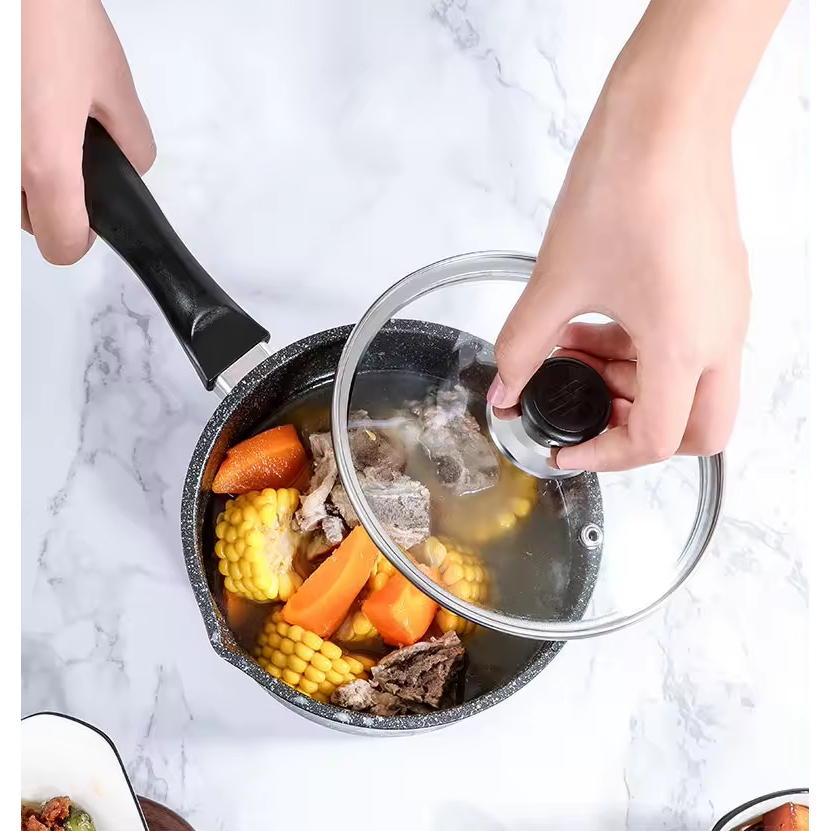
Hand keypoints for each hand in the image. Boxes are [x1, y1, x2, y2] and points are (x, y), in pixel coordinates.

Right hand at [22, 0, 154, 264]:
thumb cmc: (40, 9)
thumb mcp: (112, 79)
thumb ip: (131, 140)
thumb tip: (132, 165)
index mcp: (42, 163)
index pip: (63, 245)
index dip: (83, 234)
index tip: (89, 217)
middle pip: (26, 217)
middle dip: (49, 189)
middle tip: (60, 135)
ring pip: (4, 187)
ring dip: (21, 162)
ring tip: (33, 102)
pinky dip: (7, 135)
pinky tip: (15, 95)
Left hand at [490, 78, 749, 471]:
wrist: (666, 118)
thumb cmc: (624, 187)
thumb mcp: (557, 282)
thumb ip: (523, 346)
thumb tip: (505, 388)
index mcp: (686, 346)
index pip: (655, 441)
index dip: (605, 456)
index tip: (568, 448)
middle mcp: (721, 337)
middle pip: (697, 431)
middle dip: (638, 433)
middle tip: (586, 409)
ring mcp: (727, 312)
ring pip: (693, 389)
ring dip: (634, 386)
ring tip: (576, 352)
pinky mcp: (720, 288)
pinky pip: (692, 347)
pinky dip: (646, 353)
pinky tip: (598, 325)